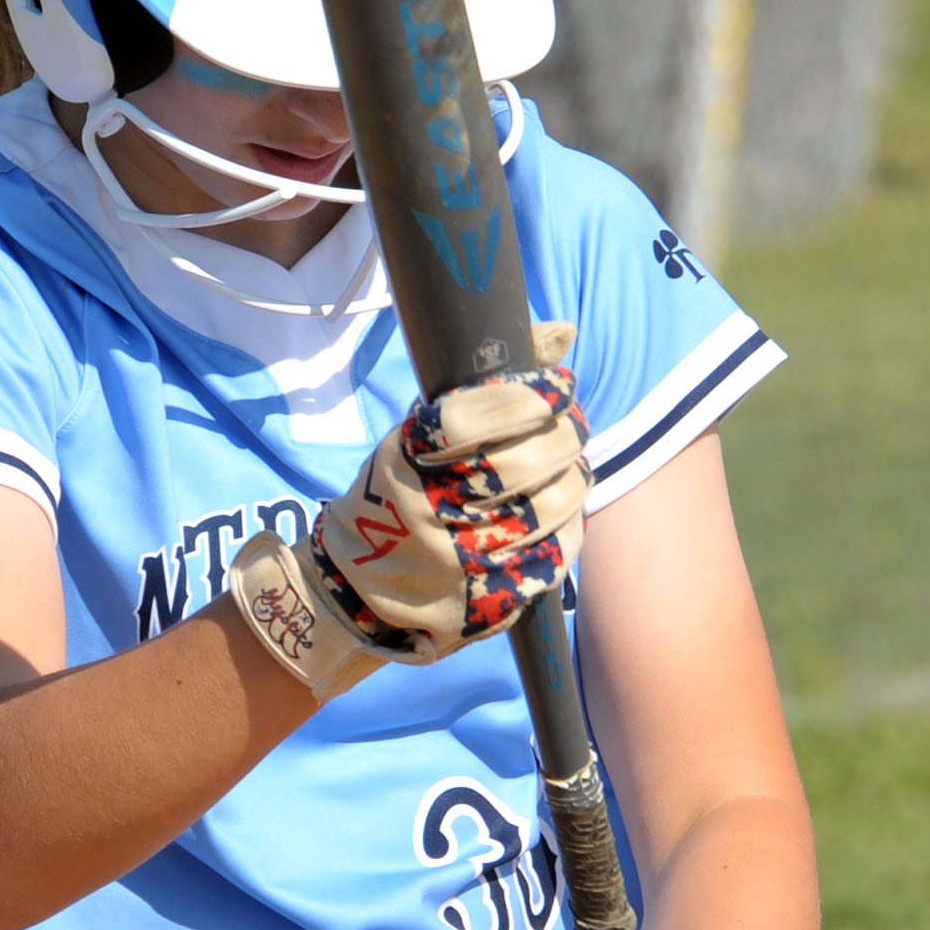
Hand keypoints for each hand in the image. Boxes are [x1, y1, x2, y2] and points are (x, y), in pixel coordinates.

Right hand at [230, 322, 585, 700]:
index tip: (558, 386)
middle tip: (571, 425)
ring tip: (566, 467)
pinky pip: (556, 552)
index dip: (534, 395)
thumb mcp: (419, 433)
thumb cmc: (399, 492)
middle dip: (566, 433)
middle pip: (528, 461)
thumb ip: (491, 385)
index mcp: (409, 459)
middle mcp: (432, 509)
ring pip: (553, 506)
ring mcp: (462, 559)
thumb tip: (563, 330)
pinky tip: (559, 512)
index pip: (485, 416)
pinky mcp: (489, 598)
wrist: (356, 586)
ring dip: (573, 477)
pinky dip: (569, 525)